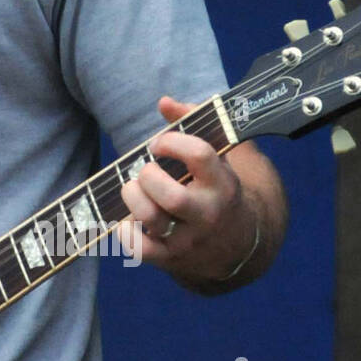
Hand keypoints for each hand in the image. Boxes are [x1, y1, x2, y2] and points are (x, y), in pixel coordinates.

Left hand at [116, 96, 254, 289]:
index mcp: (221, 182)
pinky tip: (126, 220)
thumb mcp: (215, 156)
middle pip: (172, 196)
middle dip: (148, 176)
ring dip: (132, 199)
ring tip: (133, 190)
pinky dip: (124, 233)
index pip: (199, 155)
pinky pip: (140, 250)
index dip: (170, 142)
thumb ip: (191, 122)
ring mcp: (189, 238)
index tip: (157, 144)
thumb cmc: (214, 188)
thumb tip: (164, 102)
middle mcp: (208, 213)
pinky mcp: (170, 258)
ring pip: (153, 219)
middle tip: (144, 171)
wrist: (235, 244)